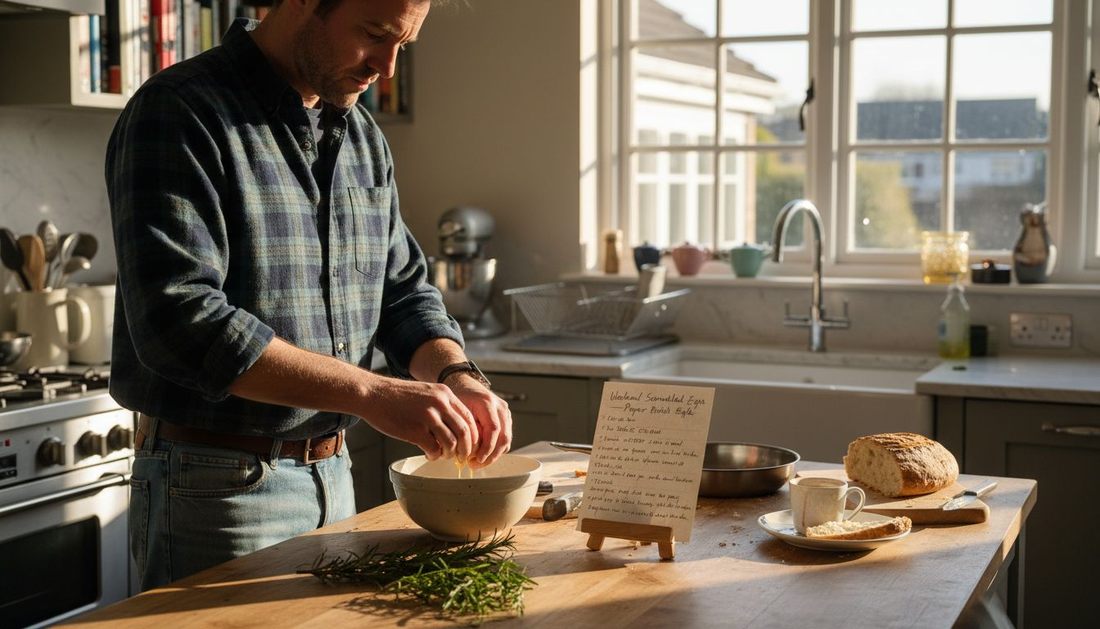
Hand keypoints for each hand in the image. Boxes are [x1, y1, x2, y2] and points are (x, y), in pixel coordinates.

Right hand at [357, 377, 477, 461]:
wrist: (373, 394)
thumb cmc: (397, 396)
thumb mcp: (426, 392)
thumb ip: (442, 406)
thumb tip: (456, 429)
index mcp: (445, 394)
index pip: (469, 418)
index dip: (472, 436)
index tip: (469, 446)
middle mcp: (440, 403)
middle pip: (465, 432)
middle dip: (466, 449)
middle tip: (462, 458)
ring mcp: (428, 416)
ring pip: (451, 443)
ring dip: (449, 454)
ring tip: (441, 455)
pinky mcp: (415, 430)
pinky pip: (434, 449)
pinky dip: (434, 456)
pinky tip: (428, 454)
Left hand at [445, 373, 511, 467]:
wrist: (464, 384)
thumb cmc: (458, 397)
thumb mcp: (457, 411)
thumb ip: (464, 430)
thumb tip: (467, 453)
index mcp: (487, 402)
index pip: (493, 430)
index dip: (487, 448)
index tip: (476, 459)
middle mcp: (500, 407)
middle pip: (504, 437)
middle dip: (491, 455)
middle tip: (475, 465)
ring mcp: (505, 412)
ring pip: (506, 440)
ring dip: (493, 455)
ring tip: (477, 463)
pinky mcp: (505, 418)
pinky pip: (505, 438)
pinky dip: (495, 449)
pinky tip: (482, 455)